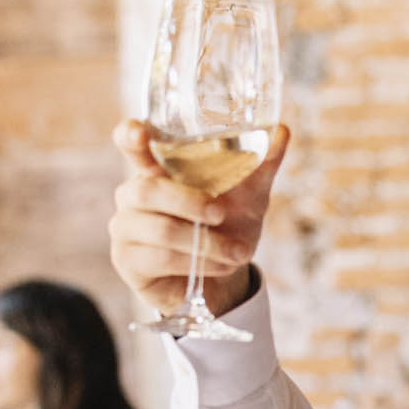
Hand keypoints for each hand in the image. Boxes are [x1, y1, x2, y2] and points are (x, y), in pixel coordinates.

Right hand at [108, 119, 290, 317]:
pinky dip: (199, 263)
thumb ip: (260, 165)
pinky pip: (162, 259)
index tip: (141, 132)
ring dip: (206, 244)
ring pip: (161, 230)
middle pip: (146, 189)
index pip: (130, 143)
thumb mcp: (248, 196)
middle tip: (221, 213)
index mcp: (156, 169)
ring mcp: (126, 229)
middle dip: (189, 202)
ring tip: (236, 252)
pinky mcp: (128, 262)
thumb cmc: (227, 227)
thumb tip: (282, 130)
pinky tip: (221, 266)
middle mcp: (133, 195)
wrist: (224, 278)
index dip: (130, 135)